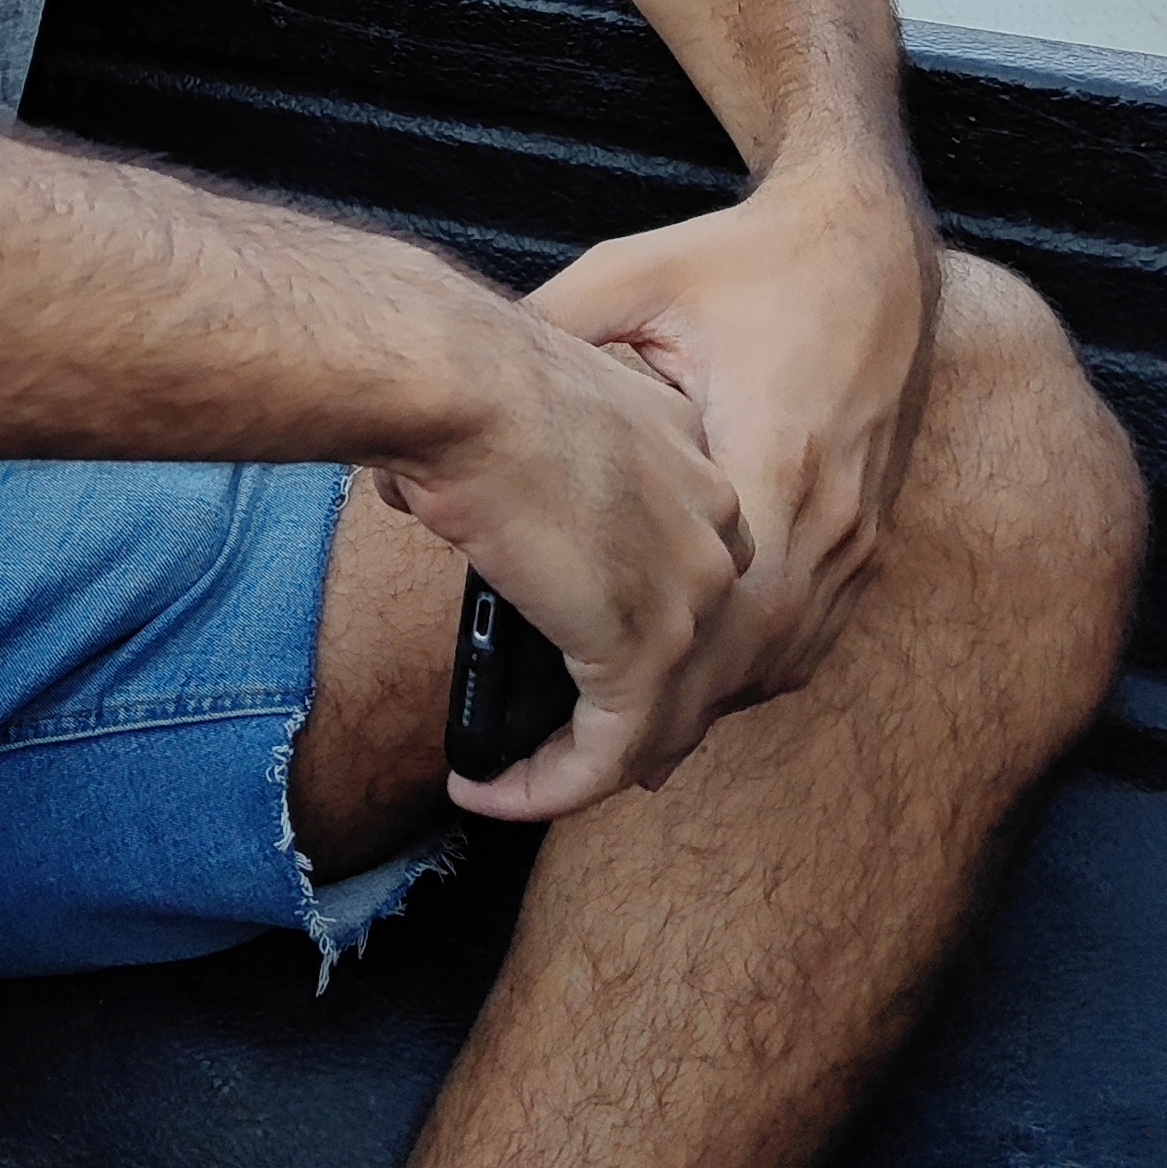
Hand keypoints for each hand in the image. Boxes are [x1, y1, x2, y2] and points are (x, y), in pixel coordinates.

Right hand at [376, 303, 754, 821]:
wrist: (461, 385)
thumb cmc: (464, 377)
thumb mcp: (524, 413)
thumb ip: (524, 466)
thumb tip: (452, 499)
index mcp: (690, 454)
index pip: (694, 564)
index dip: (647, 626)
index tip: (582, 658)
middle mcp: (715, 525)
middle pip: (697, 652)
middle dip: (635, 715)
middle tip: (566, 751)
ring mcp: (692, 593)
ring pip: (659, 717)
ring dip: (583, 763)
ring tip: (513, 782)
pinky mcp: (645, 652)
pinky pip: (606, 754)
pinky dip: (546, 786)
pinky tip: (487, 790)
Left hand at [525, 158, 939, 721]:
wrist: (870, 237)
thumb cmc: (748, 252)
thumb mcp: (630, 272)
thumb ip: (550, 328)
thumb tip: (459, 380)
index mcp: (765, 464)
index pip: (696, 640)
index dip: (614, 718)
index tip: (534, 753)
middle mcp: (821, 521)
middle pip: (733, 679)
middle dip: (643, 737)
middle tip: (540, 774)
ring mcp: (855, 533)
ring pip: (776, 669)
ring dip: (693, 708)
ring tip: (598, 747)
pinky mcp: (865, 527)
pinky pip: (808, 635)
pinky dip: (743, 670)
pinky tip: (685, 678)